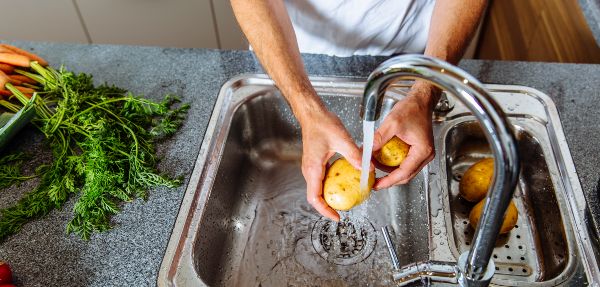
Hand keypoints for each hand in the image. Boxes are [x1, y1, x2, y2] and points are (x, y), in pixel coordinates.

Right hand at [298, 106, 365, 221]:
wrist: (312, 113)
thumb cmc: (321, 123)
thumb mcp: (342, 140)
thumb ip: (355, 155)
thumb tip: (368, 168)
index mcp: (313, 168)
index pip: (315, 198)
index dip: (325, 210)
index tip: (337, 217)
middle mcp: (310, 170)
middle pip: (316, 196)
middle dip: (329, 206)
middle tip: (344, 210)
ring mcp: (311, 167)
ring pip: (319, 188)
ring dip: (330, 196)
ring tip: (345, 198)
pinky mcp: (315, 162)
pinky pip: (322, 179)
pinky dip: (331, 185)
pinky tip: (344, 181)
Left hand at [372, 83, 437, 189]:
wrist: (420, 100)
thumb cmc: (412, 109)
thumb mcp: (392, 124)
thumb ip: (379, 139)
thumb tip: (366, 152)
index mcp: (422, 151)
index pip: (404, 173)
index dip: (389, 181)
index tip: (377, 184)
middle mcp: (425, 155)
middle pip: (406, 175)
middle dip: (389, 179)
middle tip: (374, 181)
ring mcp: (423, 153)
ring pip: (405, 170)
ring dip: (391, 171)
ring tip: (376, 169)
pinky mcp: (418, 149)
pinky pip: (406, 162)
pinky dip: (394, 163)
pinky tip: (383, 160)